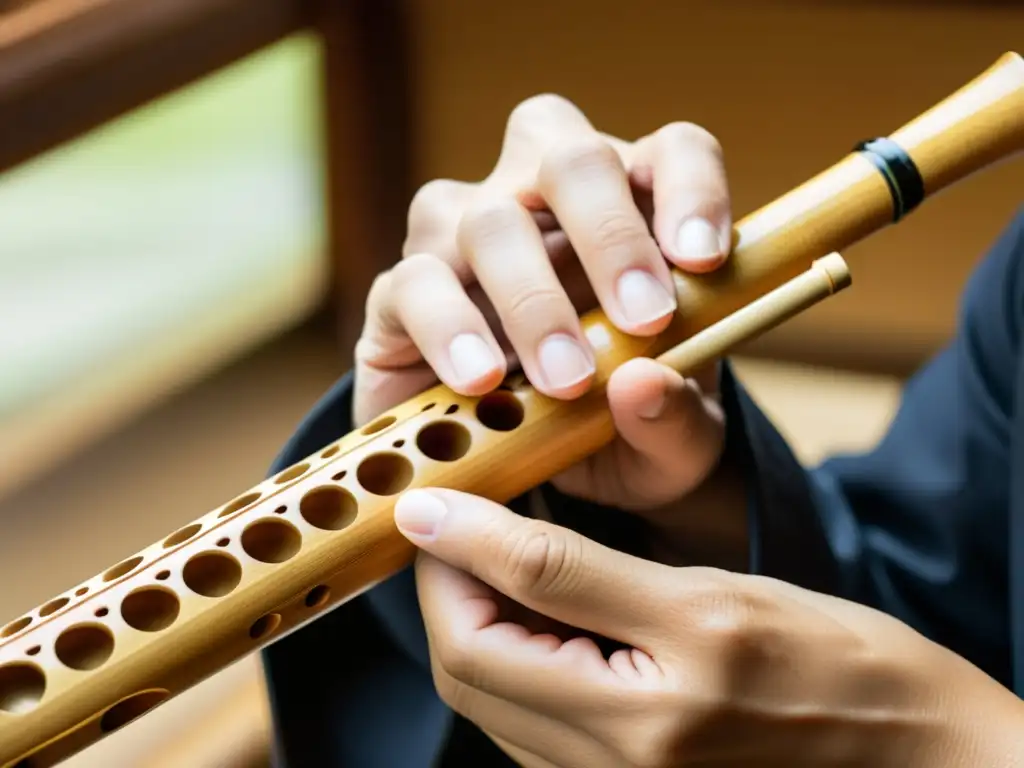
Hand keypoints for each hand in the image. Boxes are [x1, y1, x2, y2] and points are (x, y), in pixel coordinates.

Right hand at [353, 94, 731, 512]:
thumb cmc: (615, 429)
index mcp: (633, 212)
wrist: (525, 476)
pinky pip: (413, 281)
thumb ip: (676, 420)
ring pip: (486, 217)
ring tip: (568, 380)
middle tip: (645, 317)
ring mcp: (464, 239)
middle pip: (569, 155)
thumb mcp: (669, 444)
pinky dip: (448, 327)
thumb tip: (642, 385)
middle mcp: (544, 201)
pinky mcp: (402, 294)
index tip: (703, 260)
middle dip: (610, 232)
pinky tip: (483, 380)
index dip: (692, 189)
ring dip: (533, 297)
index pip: (673, 152)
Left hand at [394, 489, 1023, 767]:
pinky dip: (515, 658)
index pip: (483, 631)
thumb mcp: (709, 598)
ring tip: (496, 557)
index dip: (447, 555)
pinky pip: (530, 724)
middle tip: (463, 523)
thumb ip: (574, 569)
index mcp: (642, 718)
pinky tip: (540, 612)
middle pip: (471, 673)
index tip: (431, 500)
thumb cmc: (840, 666)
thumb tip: (460, 525)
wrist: (917, 758)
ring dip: (477, 620)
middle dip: (449, 589)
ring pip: (493, 698)